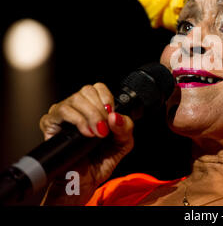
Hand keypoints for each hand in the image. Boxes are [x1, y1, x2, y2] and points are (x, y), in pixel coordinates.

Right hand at [39, 83, 133, 198]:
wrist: (85, 181)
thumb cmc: (101, 161)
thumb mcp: (123, 143)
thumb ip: (125, 127)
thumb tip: (115, 116)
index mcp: (93, 107)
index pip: (98, 88)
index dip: (107, 98)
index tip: (112, 115)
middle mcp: (77, 108)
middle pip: (87, 90)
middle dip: (100, 109)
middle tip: (105, 129)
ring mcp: (62, 114)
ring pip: (75, 99)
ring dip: (91, 115)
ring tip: (97, 134)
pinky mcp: (50, 124)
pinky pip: (62, 111)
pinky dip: (78, 121)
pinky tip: (86, 134)